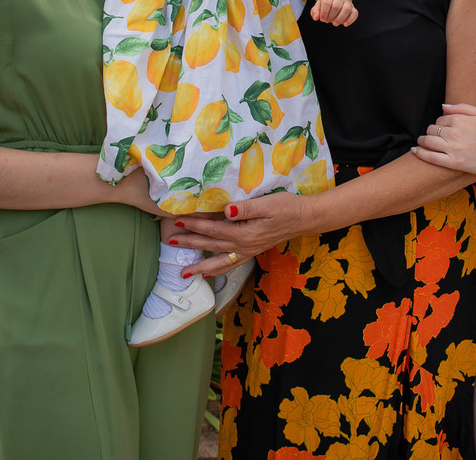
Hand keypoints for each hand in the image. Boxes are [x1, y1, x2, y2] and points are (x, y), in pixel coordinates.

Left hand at [171, 191, 314, 277]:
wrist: (304, 218)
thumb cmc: (286, 207)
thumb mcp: (267, 204)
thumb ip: (245, 208)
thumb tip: (226, 211)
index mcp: (245, 233)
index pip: (213, 228)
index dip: (195, 224)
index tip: (178, 220)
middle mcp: (244, 245)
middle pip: (211, 245)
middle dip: (190, 244)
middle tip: (170, 242)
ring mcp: (248, 251)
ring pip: (219, 260)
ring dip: (200, 265)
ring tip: (184, 273)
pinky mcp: (253, 251)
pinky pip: (231, 264)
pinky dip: (218, 269)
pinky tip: (209, 272)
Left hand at [310, 0, 357, 25]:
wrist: (335, 0)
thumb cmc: (326, 5)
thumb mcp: (318, 7)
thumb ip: (315, 12)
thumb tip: (316, 17)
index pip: (327, 2)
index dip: (324, 12)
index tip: (322, 19)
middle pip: (336, 6)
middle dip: (331, 16)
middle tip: (327, 21)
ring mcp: (347, 3)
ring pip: (347, 9)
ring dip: (340, 18)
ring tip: (335, 24)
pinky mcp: (352, 9)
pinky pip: (355, 13)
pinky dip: (350, 20)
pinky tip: (344, 24)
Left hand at [413, 102, 475, 177]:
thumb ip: (461, 107)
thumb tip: (443, 106)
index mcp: (460, 120)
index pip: (440, 119)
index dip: (440, 123)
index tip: (442, 127)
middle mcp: (454, 133)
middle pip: (432, 129)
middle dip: (431, 131)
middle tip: (433, 135)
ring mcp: (453, 148)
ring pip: (429, 141)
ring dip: (423, 140)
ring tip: (422, 141)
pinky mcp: (454, 163)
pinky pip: (431, 157)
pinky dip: (421, 153)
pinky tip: (415, 150)